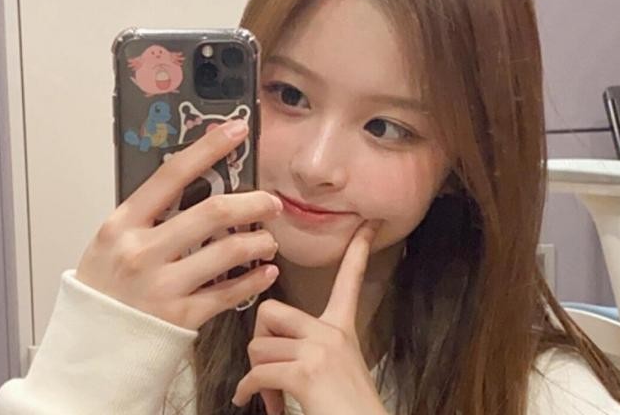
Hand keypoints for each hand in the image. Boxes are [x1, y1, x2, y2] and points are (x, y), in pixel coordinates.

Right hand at [76, 119, 281, 330]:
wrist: (86, 353)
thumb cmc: (102, 293)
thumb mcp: (110, 244)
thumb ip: (146, 218)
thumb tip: (191, 187)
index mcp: (123, 225)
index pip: (171, 174)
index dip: (208, 148)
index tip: (236, 130)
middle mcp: (143, 252)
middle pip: (212, 212)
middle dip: (252, 202)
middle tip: (271, 203)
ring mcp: (163, 285)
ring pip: (229, 250)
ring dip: (259, 242)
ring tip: (267, 242)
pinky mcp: (182, 316)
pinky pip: (230, 292)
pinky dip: (254, 280)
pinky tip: (265, 273)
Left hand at [232, 220, 387, 414]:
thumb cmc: (347, 409)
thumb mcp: (334, 368)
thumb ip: (307, 348)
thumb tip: (268, 351)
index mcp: (342, 328)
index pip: (351, 278)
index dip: (358, 248)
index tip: (369, 223)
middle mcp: (332, 332)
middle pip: (270, 312)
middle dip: (258, 342)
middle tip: (267, 366)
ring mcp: (320, 350)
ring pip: (258, 348)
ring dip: (256, 377)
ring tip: (272, 396)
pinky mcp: (306, 371)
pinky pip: (258, 372)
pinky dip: (250, 391)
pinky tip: (259, 403)